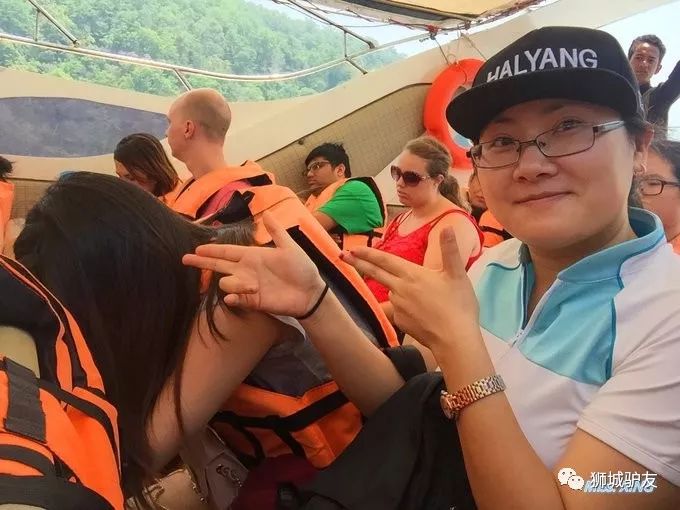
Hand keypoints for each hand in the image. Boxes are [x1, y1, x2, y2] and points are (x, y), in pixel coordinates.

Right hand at [183, 212, 325, 316]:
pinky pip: (235, 298)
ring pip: (226, 282)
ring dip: (234, 283)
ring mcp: (248, 286)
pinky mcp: (252, 301)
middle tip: (184, 260)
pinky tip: (233, 296)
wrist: (310, 292)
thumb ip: (276, 232)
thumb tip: (267, 213)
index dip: (212, 250)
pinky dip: (232, 297)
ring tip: (254, 286)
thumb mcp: (289, 247)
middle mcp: (247, 270)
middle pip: (219, 266)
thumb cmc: (302, 268)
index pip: (228, 252)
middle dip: (202, 263)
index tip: (196, 249)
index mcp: (253, 256)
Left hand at [341, 227, 479, 350]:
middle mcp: (400, 289)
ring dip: (396, 290)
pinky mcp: (400, 322)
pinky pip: (398, 311)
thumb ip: (450, 250)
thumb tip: (448, 227)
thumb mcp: (457, 274)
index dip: (368, 253)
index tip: (353, 248)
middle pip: (375, 273)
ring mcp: (398, 307)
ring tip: (424, 299)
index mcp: (412, 274)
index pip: (385, 260)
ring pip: (391, 292)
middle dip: (358, 263)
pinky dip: (405, 308)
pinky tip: (422, 313)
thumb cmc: (458, 306)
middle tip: (342, 256)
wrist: (454, 339)